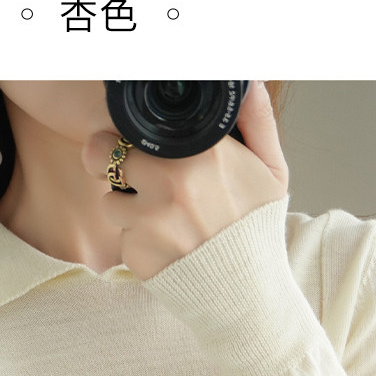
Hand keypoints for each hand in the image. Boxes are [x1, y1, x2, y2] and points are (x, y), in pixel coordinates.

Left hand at [81, 81, 288, 280]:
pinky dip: (136, 240)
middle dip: (113, 164)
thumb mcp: (271, 170)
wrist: (248, 293)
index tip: (134, 141)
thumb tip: (246, 81)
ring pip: (110, 200)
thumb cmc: (257, 229)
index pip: (134, 125)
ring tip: (163, 218)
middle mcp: (171, 181)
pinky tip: (166, 245)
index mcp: (201, 151)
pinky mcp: (136, 252)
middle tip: (138, 177)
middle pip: (104, 154)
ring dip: (126, 207)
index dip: (127, 133)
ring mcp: (150, 219)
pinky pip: (121, 236)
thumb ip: (257, 120)